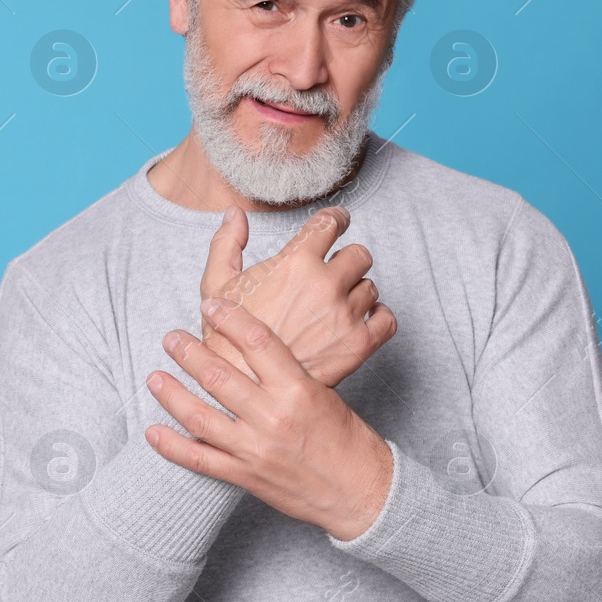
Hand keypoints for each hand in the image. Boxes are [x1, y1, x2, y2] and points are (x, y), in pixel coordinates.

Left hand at [145, 296, 393, 541]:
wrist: (361, 492)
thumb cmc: (347, 439)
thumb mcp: (325, 394)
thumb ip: (287, 374)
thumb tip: (253, 351)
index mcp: (297, 388)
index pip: (255, 340)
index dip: (228, 317)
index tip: (209, 305)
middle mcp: (272, 415)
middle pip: (218, 375)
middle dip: (188, 353)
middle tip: (171, 338)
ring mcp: (255, 448)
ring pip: (200, 415)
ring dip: (172, 393)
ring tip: (154, 376)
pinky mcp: (246, 476)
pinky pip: (201, 460)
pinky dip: (173, 446)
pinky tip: (153, 432)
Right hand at [200, 205, 396, 388]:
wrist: (243, 386)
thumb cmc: (226, 338)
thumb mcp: (215, 285)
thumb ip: (226, 243)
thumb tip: (236, 214)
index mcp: (296, 262)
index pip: (331, 223)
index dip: (336, 218)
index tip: (338, 222)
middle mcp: (326, 284)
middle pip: (359, 254)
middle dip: (347, 259)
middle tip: (334, 273)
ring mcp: (345, 315)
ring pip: (371, 287)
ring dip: (357, 291)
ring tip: (337, 304)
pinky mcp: (358, 345)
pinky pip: (387, 319)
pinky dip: (379, 317)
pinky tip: (362, 320)